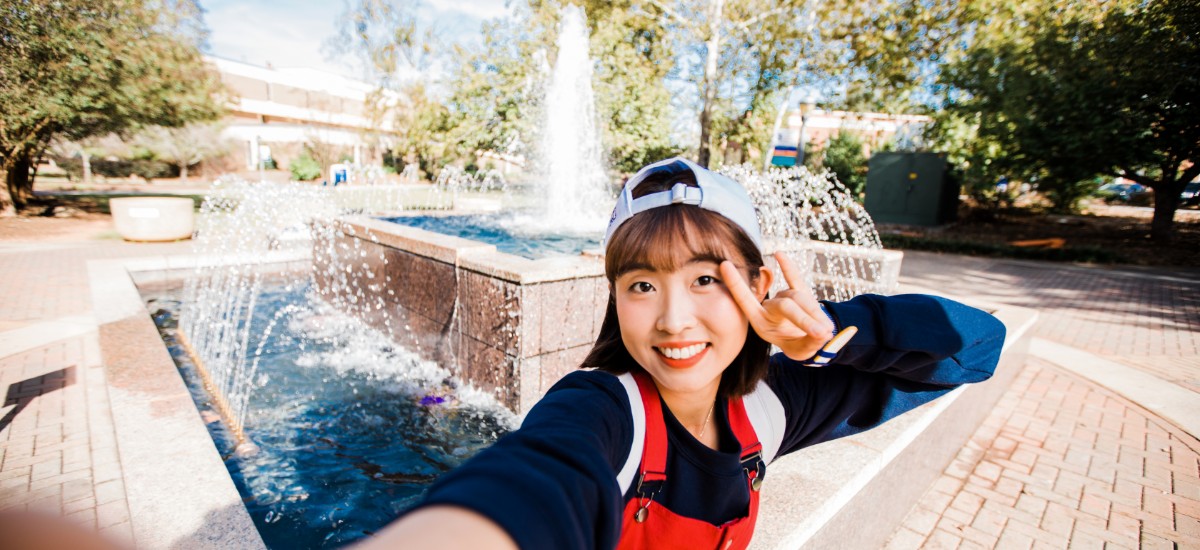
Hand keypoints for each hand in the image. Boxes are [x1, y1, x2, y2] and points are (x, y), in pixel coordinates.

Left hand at [720, 251, 834, 361]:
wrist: (808, 339)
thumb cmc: (799, 345)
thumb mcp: (801, 350)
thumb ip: (809, 342)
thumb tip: (823, 333)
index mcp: (762, 322)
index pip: (746, 300)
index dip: (736, 283)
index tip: (724, 264)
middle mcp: (771, 307)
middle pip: (787, 305)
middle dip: (805, 320)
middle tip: (821, 333)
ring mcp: (785, 298)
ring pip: (800, 299)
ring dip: (815, 315)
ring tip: (828, 332)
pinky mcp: (800, 292)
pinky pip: (794, 279)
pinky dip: (788, 268)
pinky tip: (779, 254)